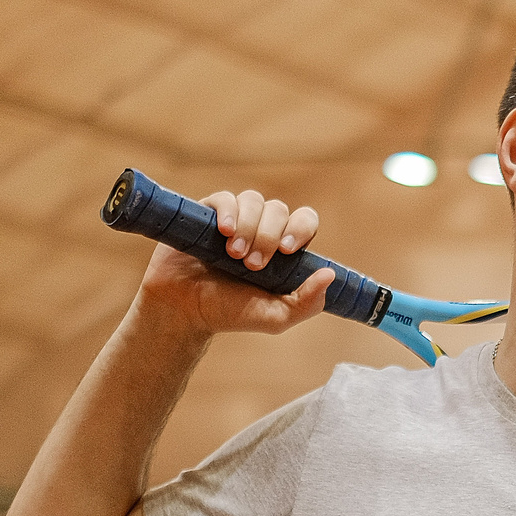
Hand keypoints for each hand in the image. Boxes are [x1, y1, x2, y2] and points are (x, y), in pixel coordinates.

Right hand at [131, 189, 334, 338]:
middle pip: (279, 210)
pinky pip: (225, 198)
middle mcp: (261, 228)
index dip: (301, 227)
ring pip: (254, 200)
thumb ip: (307, 302)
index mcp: (283, 248)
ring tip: (234, 255)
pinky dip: (229, 212)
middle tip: (253, 265)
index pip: (304, 220)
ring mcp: (235, 219)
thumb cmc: (230, 313)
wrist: (185, 311)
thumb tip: (330, 275)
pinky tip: (224, 232)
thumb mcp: (275, 317)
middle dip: (268, 236)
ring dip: (249, 227)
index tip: (288, 250)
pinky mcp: (208, 214)